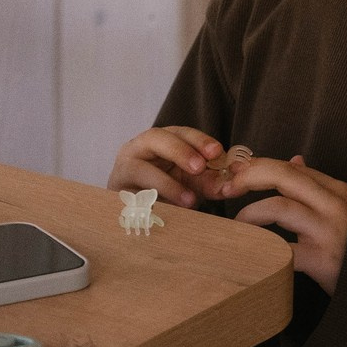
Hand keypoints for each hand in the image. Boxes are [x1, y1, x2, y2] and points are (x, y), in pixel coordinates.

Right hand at [108, 126, 227, 208]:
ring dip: (167, 184)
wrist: (133, 214)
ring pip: (141, 169)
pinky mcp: (115, 194)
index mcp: (159, 141)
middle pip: (155, 138)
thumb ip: (209, 181)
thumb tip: (231, 184)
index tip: (216, 151)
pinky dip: (151, 203)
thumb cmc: (165, 191)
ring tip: (190, 200)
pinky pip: (132, 196)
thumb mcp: (190, 182)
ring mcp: (122, 170)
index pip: (179, 132)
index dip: (198, 140)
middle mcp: (137, 149)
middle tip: (199, 167)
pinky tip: (167, 211)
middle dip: (180, 151)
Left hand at [222, 155, 346, 293]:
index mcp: (335, 189)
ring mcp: (328, 230)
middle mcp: (333, 204)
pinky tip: (249, 252)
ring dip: (250, 213)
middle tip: (226, 188)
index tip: (233, 173)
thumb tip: (293, 159)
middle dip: (249, 177)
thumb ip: (316, 186)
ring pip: (279, 207)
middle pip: (283, 176)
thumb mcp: (339, 209)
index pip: (290, 167)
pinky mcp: (323, 259)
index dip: (258, 166)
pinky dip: (261, 248)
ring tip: (236, 224)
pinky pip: (283, 249)